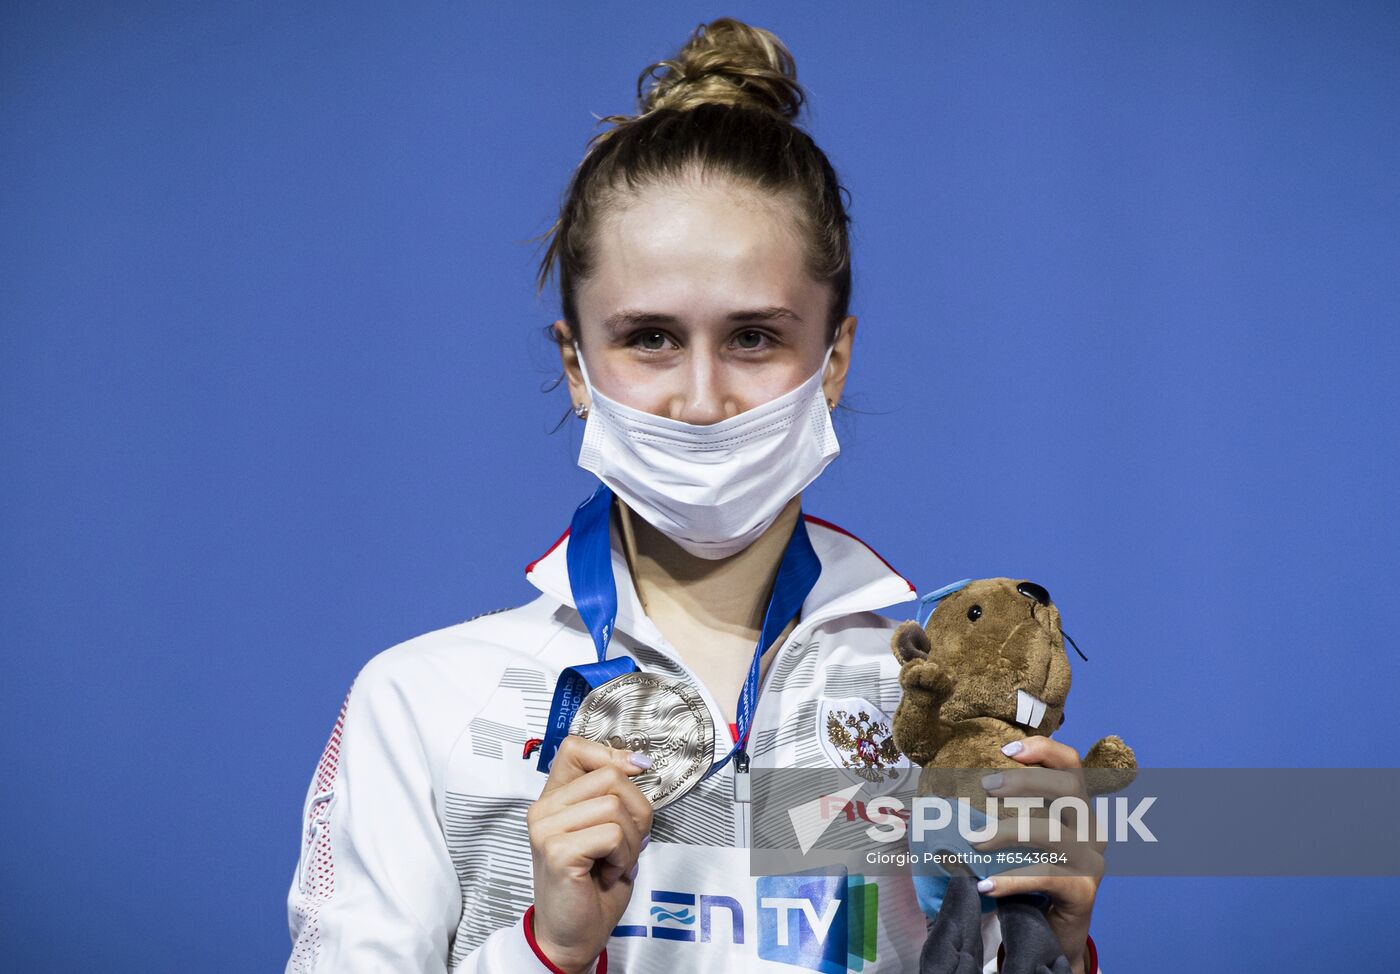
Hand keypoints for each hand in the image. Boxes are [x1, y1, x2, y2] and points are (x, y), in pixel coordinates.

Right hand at [526, 735, 653, 972]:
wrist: (572, 937)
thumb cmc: (591, 888)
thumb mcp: (605, 831)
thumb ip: (613, 796)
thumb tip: (638, 762)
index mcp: (554, 799)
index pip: (576, 747)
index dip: (612, 755)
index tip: (635, 770)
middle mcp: (544, 810)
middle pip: (610, 776)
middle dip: (636, 810)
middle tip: (626, 844)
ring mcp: (546, 829)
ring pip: (615, 806)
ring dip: (631, 840)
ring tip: (614, 861)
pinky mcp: (558, 851)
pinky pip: (613, 834)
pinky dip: (623, 856)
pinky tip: (607, 872)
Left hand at [972, 736, 1100, 973]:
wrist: (1054, 934)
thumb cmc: (1031, 877)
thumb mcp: (1022, 839)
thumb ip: (1007, 813)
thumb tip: (952, 791)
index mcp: (1078, 810)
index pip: (1072, 765)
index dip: (1044, 750)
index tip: (1007, 748)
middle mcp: (1092, 830)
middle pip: (1069, 788)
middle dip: (1025, 781)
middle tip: (986, 785)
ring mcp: (1091, 862)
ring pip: (1054, 832)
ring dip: (1009, 831)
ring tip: (974, 839)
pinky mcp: (1083, 892)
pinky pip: (1046, 876)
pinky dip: (1012, 879)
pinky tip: (986, 885)